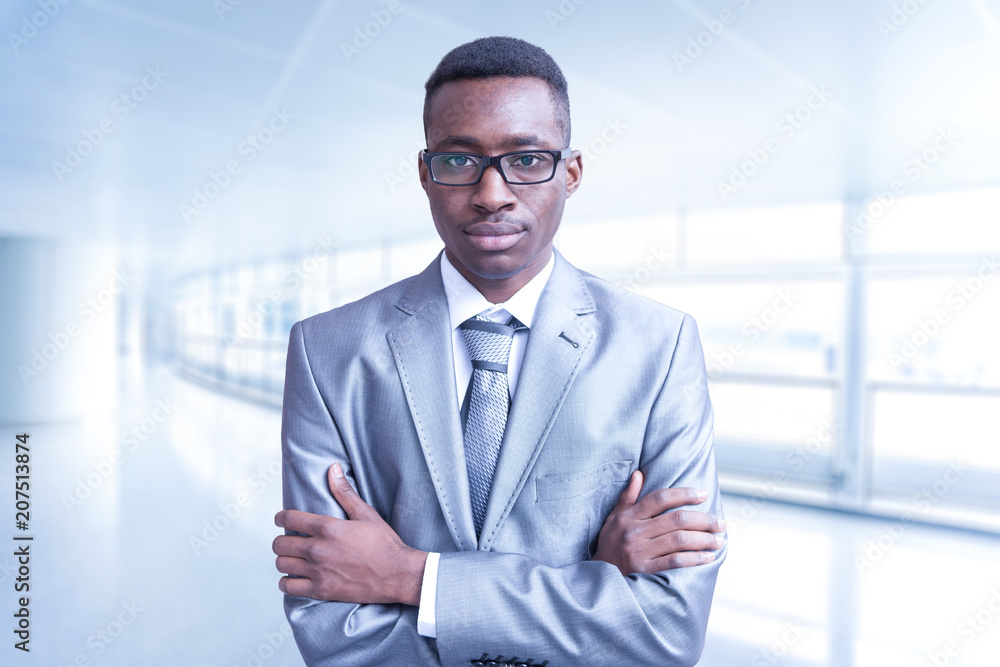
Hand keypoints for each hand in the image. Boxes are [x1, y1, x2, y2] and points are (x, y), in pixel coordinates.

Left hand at [272, 463, 427, 605]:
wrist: (397, 574)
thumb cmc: (384, 543)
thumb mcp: (366, 513)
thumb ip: (344, 492)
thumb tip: (333, 469)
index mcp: (327, 527)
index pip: (289, 519)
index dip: (281, 518)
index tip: (281, 520)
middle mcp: (318, 549)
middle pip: (280, 544)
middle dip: (281, 540)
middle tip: (289, 540)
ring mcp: (318, 571)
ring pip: (282, 564)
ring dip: (284, 559)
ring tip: (292, 558)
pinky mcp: (321, 590)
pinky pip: (289, 587)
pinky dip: (287, 582)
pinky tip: (294, 577)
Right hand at [592, 470, 725, 574]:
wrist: (597, 576)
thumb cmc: (609, 544)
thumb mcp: (613, 518)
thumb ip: (627, 497)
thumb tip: (639, 474)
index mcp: (628, 516)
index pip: (660, 498)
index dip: (684, 494)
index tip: (703, 494)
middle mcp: (634, 531)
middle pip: (676, 520)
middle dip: (703, 520)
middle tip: (721, 522)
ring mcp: (639, 551)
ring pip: (679, 540)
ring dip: (704, 539)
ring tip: (719, 540)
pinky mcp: (644, 569)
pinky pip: (675, 561)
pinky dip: (695, 558)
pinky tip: (708, 557)